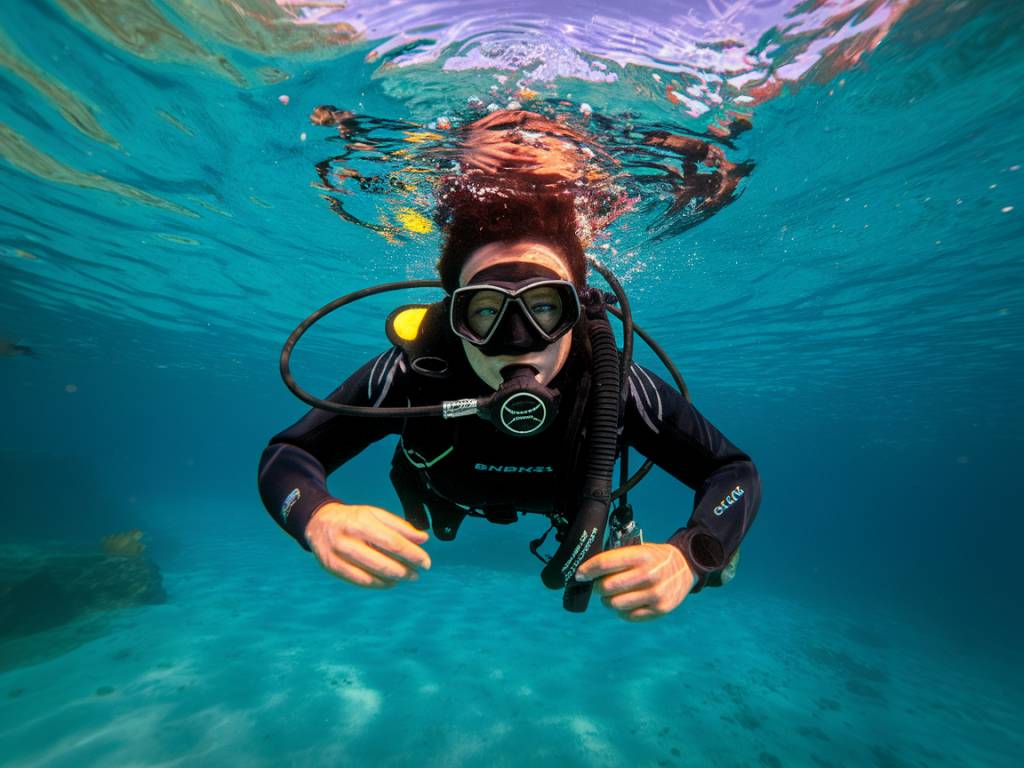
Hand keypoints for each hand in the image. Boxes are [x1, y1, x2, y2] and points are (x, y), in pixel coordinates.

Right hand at [305, 502, 430, 588]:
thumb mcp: (376, 514)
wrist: (318, 522)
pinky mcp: (331, 568)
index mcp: (362, 521)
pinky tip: (389, 582)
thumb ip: (400, 526)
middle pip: (383, 562)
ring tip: (406, 577)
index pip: (393, 542)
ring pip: (372, 575)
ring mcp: (338, 555)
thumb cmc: (352, 518)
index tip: (425, 562)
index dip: (412, 554)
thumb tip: (423, 538)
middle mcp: (348, 539)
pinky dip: (378, 584)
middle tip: (417, 574)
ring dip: (393, 579)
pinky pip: (360, 581)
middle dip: (405, 571)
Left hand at [575, 543, 694, 621]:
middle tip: (598, 585)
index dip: (588, 569)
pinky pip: (629, 616)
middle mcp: (649, 575)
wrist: (686, 566)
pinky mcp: (661, 609)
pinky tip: (625, 602)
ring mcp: (656, 594)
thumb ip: (617, 559)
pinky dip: (621, 611)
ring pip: (615, 604)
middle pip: (607, 586)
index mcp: (641, 555)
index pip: (605, 563)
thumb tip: (588, 572)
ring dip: (608, 601)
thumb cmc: (654, 558)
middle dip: (597, 587)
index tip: (580, 574)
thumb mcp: (639, 549)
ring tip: (611, 595)